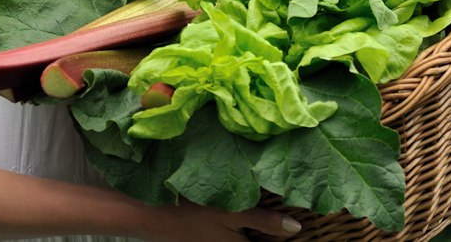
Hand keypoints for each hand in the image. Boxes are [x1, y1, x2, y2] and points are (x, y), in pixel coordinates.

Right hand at [142, 202, 301, 241]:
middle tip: (284, 216)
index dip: (282, 236)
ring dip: (254, 230)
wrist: (152, 214)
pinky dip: (240, 229)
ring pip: (244, 239)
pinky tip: (239, 214)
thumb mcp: (232, 211)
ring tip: (264, 213)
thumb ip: (264, 221)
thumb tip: (297, 227)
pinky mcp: (208, 240)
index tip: (297, 226)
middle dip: (270, 233)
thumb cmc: (194, 211)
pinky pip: (232, 237)